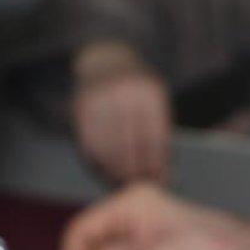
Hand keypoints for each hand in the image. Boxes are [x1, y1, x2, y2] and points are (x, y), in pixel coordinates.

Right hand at [71, 41, 172, 182]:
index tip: (157, 183)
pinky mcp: (81, 107)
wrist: (105, 60)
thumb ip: (161, 135)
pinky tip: (104, 174)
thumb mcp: (155, 101)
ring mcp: (101, 100)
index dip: (156, 166)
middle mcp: (125, 94)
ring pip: (109, 149)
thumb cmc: (137, 90)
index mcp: (151, 93)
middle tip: (138, 189)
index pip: (156, 139)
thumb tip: (168, 177)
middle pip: (132, 146)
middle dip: (136, 172)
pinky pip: (89, 145)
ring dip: (115, 173)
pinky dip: (97, 164)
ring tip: (121, 186)